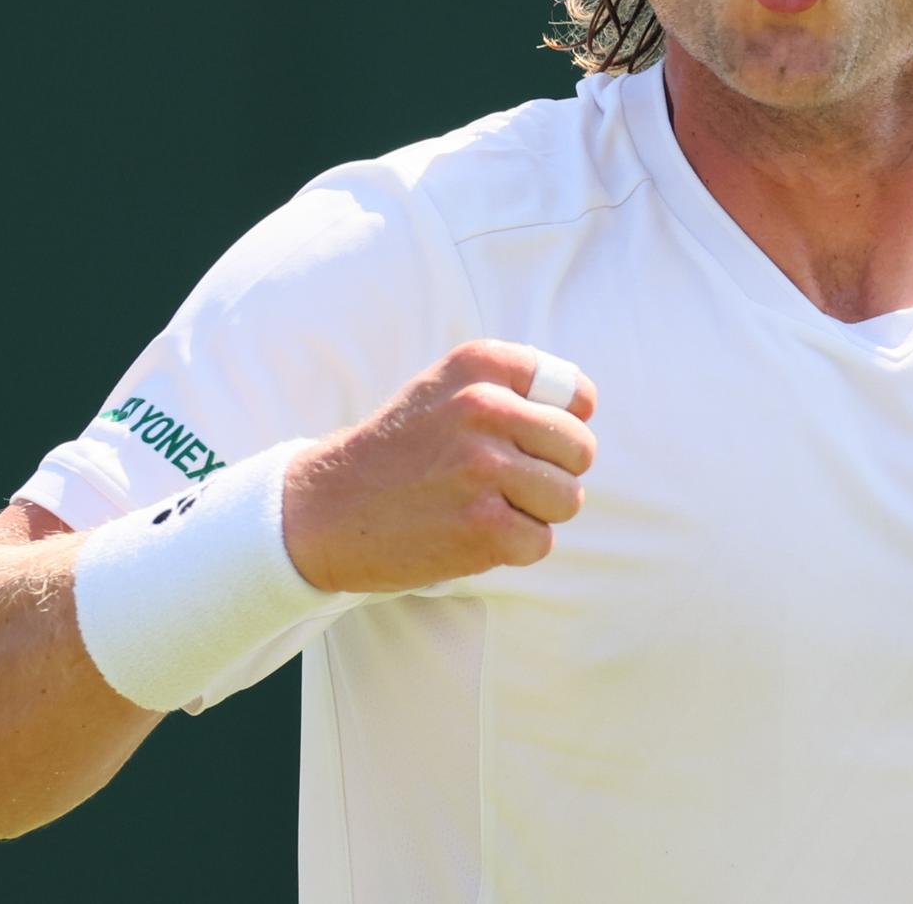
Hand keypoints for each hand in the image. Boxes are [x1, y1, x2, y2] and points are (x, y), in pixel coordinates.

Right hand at [281, 340, 597, 594]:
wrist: (328, 508)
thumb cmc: (402, 448)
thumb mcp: (446, 387)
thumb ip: (513, 385)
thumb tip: (584, 405)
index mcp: (480, 365)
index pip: (577, 395)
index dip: (563, 425)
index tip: (527, 439)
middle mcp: (484, 406)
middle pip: (580, 450)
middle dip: (554, 472)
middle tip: (505, 481)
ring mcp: (483, 467)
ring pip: (568, 498)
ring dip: (536, 513)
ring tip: (487, 505)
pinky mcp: (483, 526)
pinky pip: (541, 542)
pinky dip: (514, 548)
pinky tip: (472, 533)